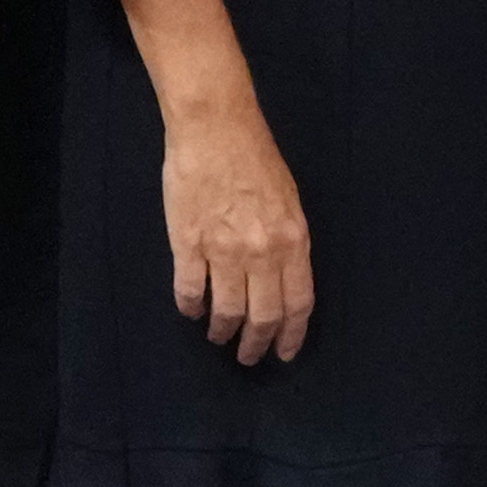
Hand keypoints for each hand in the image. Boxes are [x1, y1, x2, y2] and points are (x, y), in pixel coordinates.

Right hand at [159, 92, 314, 365]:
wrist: (215, 129)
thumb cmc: (256, 159)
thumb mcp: (290, 202)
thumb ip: (288, 243)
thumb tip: (282, 280)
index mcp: (293, 241)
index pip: (298, 303)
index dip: (292, 335)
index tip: (284, 353)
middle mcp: (262, 252)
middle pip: (263, 316)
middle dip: (256, 344)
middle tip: (249, 357)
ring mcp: (224, 250)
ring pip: (226, 311)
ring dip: (222, 332)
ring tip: (218, 337)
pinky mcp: (188, 244)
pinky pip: (190, 290)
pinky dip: (191, 308)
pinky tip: (192, 312)